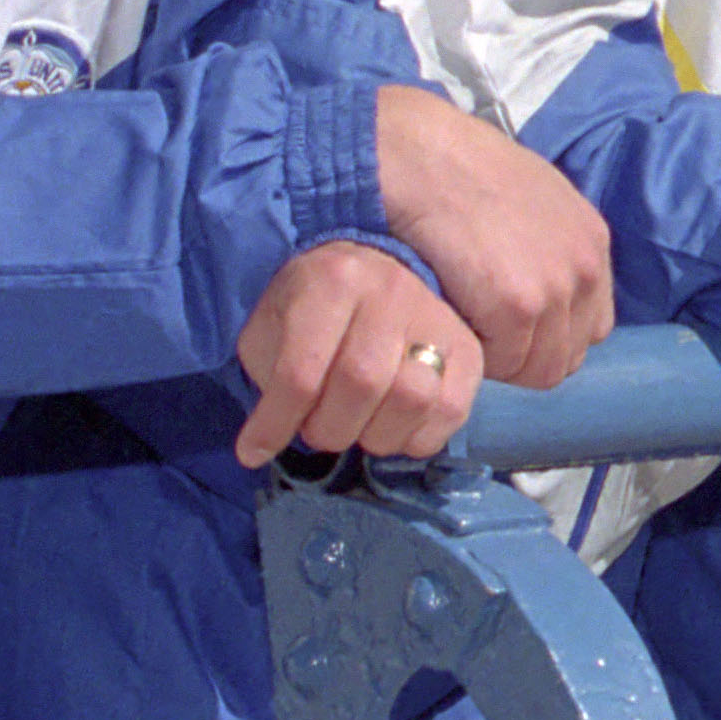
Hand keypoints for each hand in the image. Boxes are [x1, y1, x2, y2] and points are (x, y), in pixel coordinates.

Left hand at [231, 242, 485, 465]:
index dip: (275, 423)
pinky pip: (452, 410)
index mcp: (331, 281)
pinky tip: (393, 430)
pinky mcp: (468, 347)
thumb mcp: (271, 328)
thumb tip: (263, 446)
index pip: (302, 370)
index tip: (252, 451)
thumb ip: (268, 379)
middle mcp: (389, 292)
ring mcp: (436, 317)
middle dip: (329, 429)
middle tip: (317, 431)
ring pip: (413, 398)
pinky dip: (418, 438)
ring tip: (357, 430)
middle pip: (363, 383)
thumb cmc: (309, 306)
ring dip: (375, 437)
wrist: (370, 267)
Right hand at [373, 86, 615, 389]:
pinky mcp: (518, 305)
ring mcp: (556, 289)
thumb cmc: (460, 172)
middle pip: (567, 355)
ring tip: (461, 324)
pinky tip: (450, 319)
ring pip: (537, 368)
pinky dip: (475, 353)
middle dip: (523, 354)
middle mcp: (586, 269)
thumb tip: (540, 295)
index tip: (506, 327)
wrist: (420, 155)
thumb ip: (549, 248)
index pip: (590, 327)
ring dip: (497, 357)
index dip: (547, 336)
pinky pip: (502, 363)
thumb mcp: (530, 201)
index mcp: (592, 242)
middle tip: (477, 332)